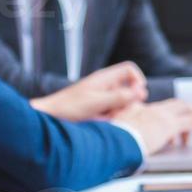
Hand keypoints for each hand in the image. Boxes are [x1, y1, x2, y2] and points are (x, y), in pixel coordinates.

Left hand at [31, 62, 146, 120]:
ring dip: (120, 110)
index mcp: (105, 78)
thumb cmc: (69, 107)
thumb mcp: (96, 103)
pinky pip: (113, 110)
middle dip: (129, 101)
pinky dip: (112, 116)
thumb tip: (140, 92)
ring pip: (122, 101)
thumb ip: (118, 97)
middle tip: (121, 111)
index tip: (137, 96)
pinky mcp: (99, 107)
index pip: (130, 70)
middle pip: (129, 87)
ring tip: (108, 118)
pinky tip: (102, 122)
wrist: (51, 116)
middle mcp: (105, 84)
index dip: (138, 81)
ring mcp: (102, 96)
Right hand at [112, 98, 191, 154]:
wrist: (113, 140)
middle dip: (187, 112)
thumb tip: (120, 140)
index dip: (168, 116)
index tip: (171, 133)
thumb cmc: (111, 140)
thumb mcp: (114, 132)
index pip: (159, 109)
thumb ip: (120, 130)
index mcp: (139, 111)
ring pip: (187, 110)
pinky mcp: (169, 125)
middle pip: (176, 105)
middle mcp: (152, 110)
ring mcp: (161, 116)